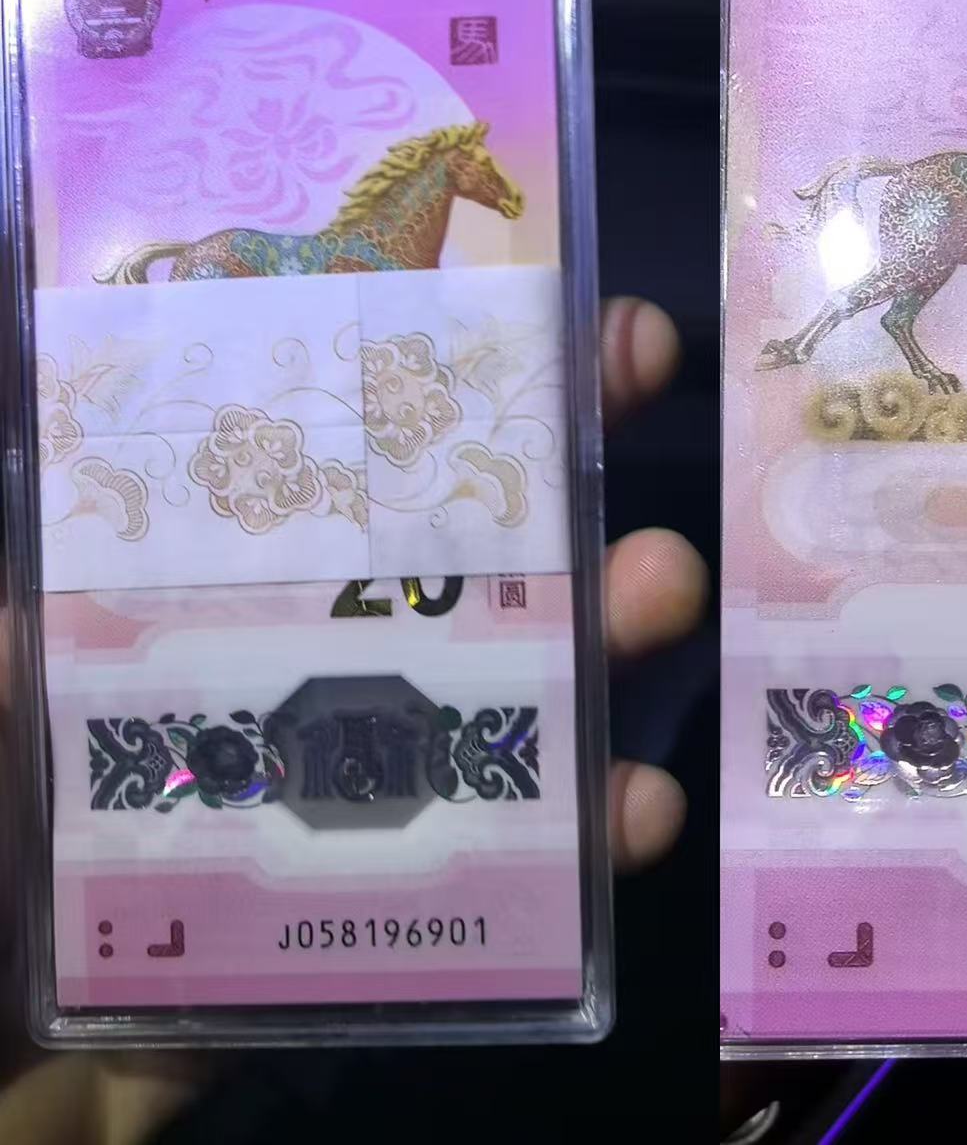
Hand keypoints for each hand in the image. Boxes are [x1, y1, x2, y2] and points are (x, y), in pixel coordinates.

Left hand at [0, 296, 707, 1140]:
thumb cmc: (3, 787)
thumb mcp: (4, 641)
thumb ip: (45, 510)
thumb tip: (36, 312)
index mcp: (216, 565)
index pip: (349, 431)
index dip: (451, 355)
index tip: (568, 304)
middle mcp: (309, 642)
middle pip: (457, 538)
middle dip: (562, 456)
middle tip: (649, 378)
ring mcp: (364, 766)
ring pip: (511, 683)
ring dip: (605, 626)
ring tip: (668, 586)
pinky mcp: (396, 893)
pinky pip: (516, 861)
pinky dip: (588, 839)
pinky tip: (638, 814)